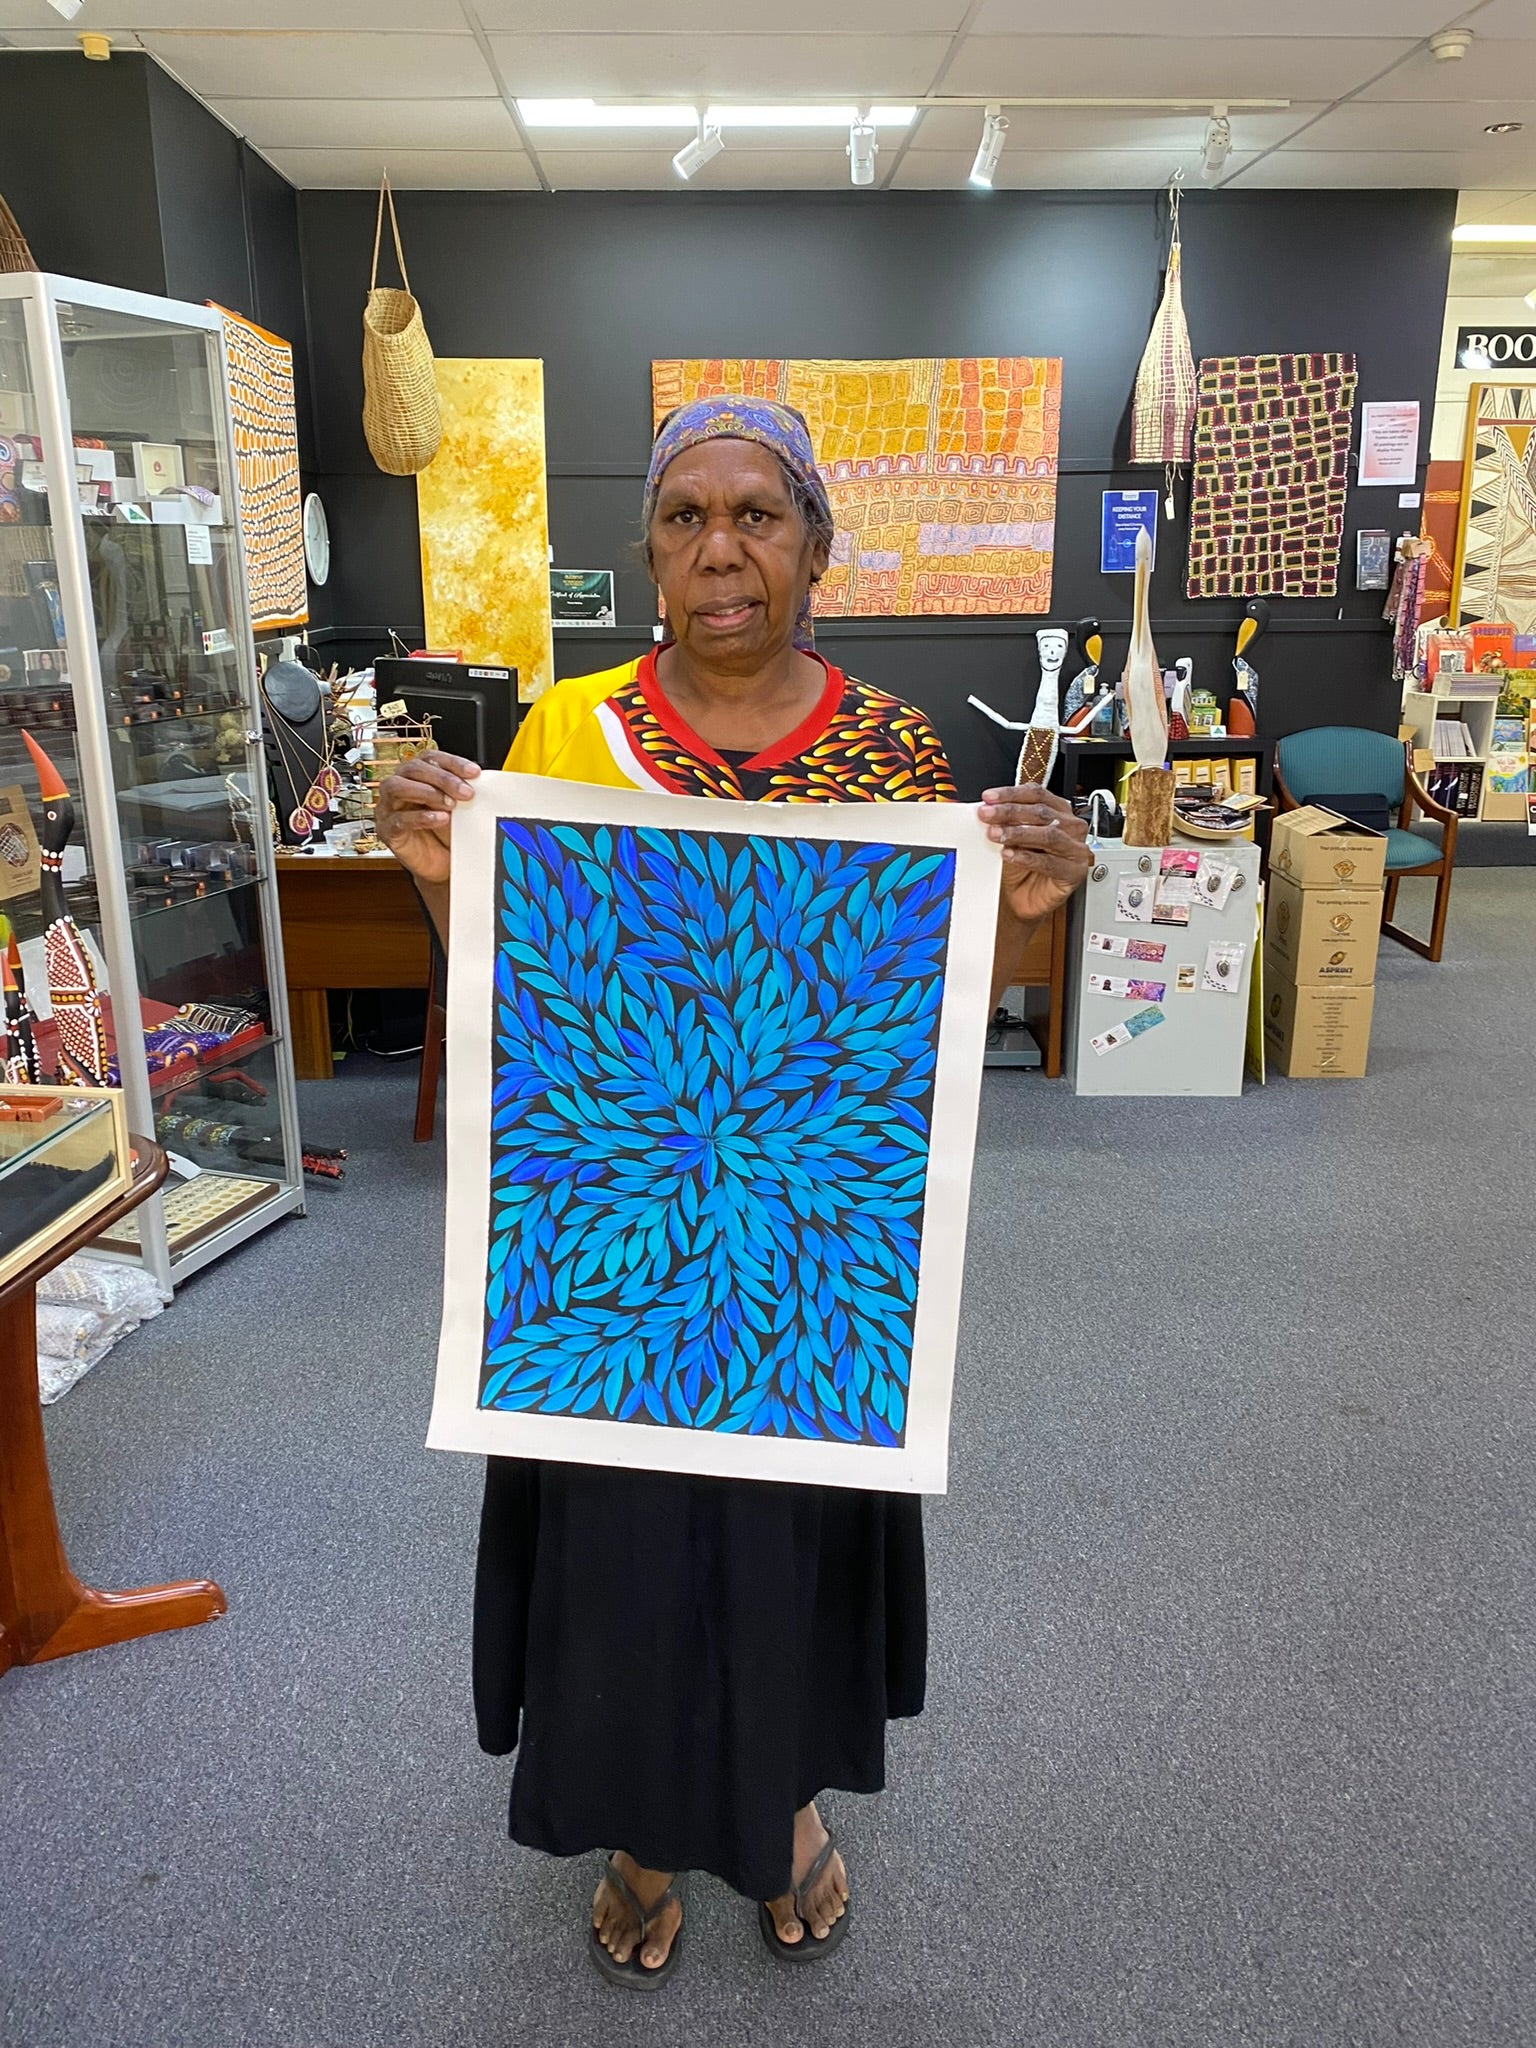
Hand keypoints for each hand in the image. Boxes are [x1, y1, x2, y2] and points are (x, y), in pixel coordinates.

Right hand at [374, 750, 479, 885]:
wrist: (441, 865)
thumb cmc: (446, 832)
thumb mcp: (458, 808)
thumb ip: (461, 792)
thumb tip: (477, 780)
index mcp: (417, 775)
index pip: (430, 758)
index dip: (452, 762)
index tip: (473, 772)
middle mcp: (399, 786)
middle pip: (413, 768)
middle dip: (443, 778)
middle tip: (466, 792)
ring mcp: (389, 807)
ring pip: (397, 787)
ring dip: (427, 792)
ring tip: (450, 805)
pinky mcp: (387, 830)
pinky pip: (399, 819)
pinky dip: (421, 817)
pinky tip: (440, 818)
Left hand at [978, 783, 1091, 925]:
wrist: (1023, 898)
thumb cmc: (1020, 867)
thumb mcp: (1009, 838)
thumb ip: (1004, 822)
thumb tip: (987, 808)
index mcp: (1058, 811)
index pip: (1037, 794)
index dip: (1012, 794)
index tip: (989, 798)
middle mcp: (1071, 827)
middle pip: (1042, 812)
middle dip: (1010, 812)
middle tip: (987, 814)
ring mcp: (1076, 849)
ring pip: (1049, 835)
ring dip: (1018, 833)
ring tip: (996, 835)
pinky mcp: (1074, 872)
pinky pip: (1050, 863)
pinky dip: (1027, 857)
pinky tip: (1009, 855)